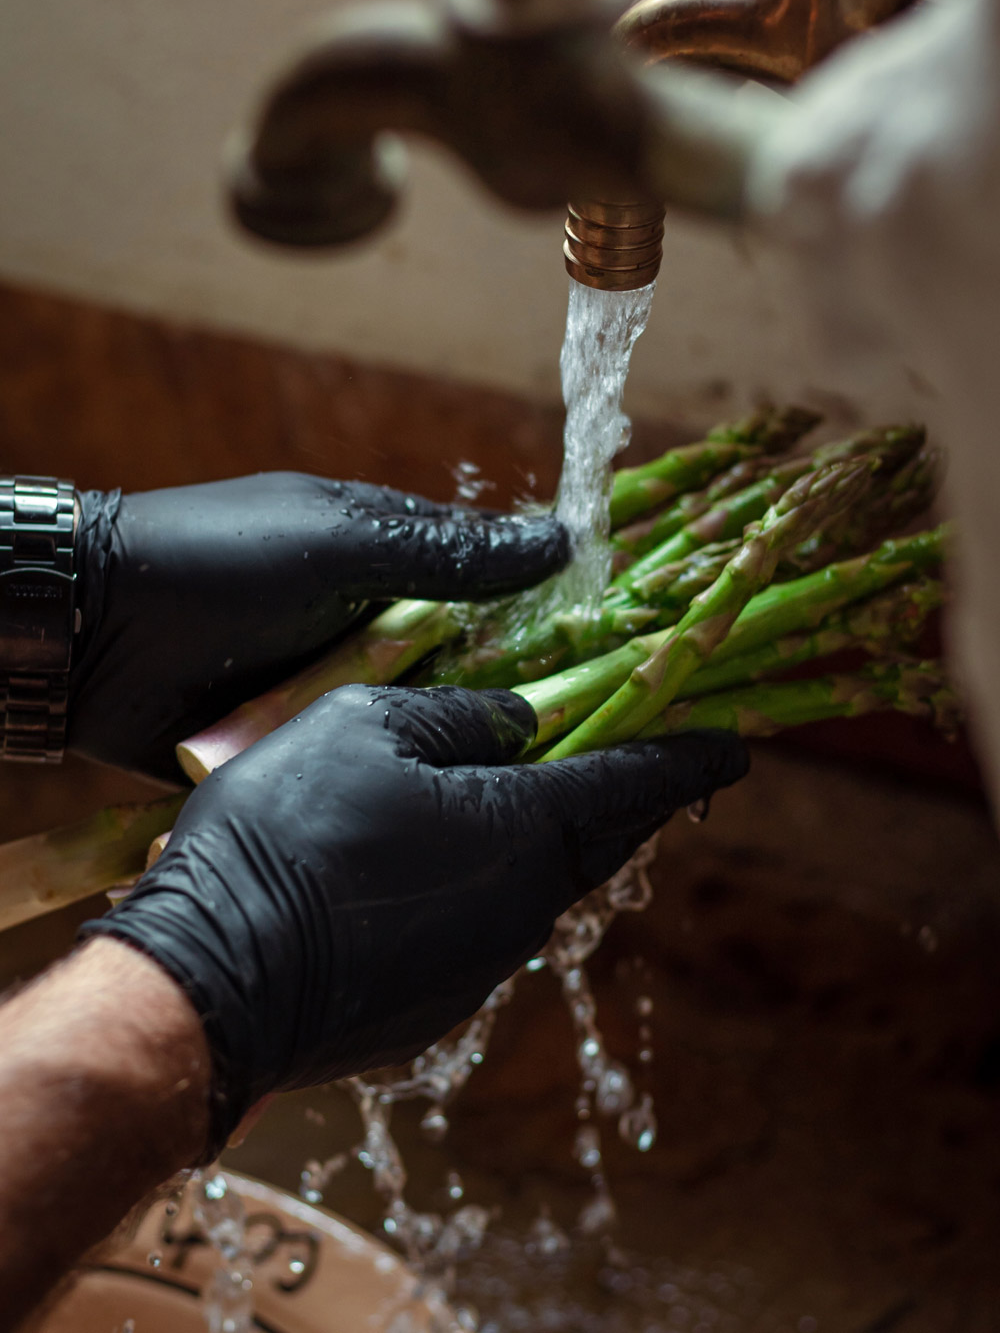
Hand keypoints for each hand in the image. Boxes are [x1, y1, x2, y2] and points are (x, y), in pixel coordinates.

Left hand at [69, 474, 567, 780]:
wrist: (88, 632)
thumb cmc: (218, 561)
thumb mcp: (341, 543)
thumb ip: (445, 552)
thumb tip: (563, 541)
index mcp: (384, 562)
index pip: (490, 589)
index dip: (551, 620)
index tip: (619, 657)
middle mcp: (368, 626)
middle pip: (464, 666)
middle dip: (515, 701)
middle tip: (591, 750)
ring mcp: (331, 689)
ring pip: (420, 723)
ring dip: (460, 751)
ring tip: (541, 799)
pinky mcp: (298, 745)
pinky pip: (361, 766)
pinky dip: (396, 785)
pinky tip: (457, 822)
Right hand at [81, 683, 748, 1154]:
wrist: (213, 979)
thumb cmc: (290, 833)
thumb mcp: (369, 726)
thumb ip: (460, 718)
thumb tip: (518, 721)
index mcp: (526, 831)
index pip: (636, 784)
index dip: (689, 757)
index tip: (735, 744)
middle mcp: (526, 907)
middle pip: (603, 840)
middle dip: (632, 797)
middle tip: (647, 761)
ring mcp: (482, 964)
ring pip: (542, 885)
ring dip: (554, 839)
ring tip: (533, 797)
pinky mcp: (435, 1004)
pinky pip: (487, 926)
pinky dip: (492, 883)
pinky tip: (445, 864)